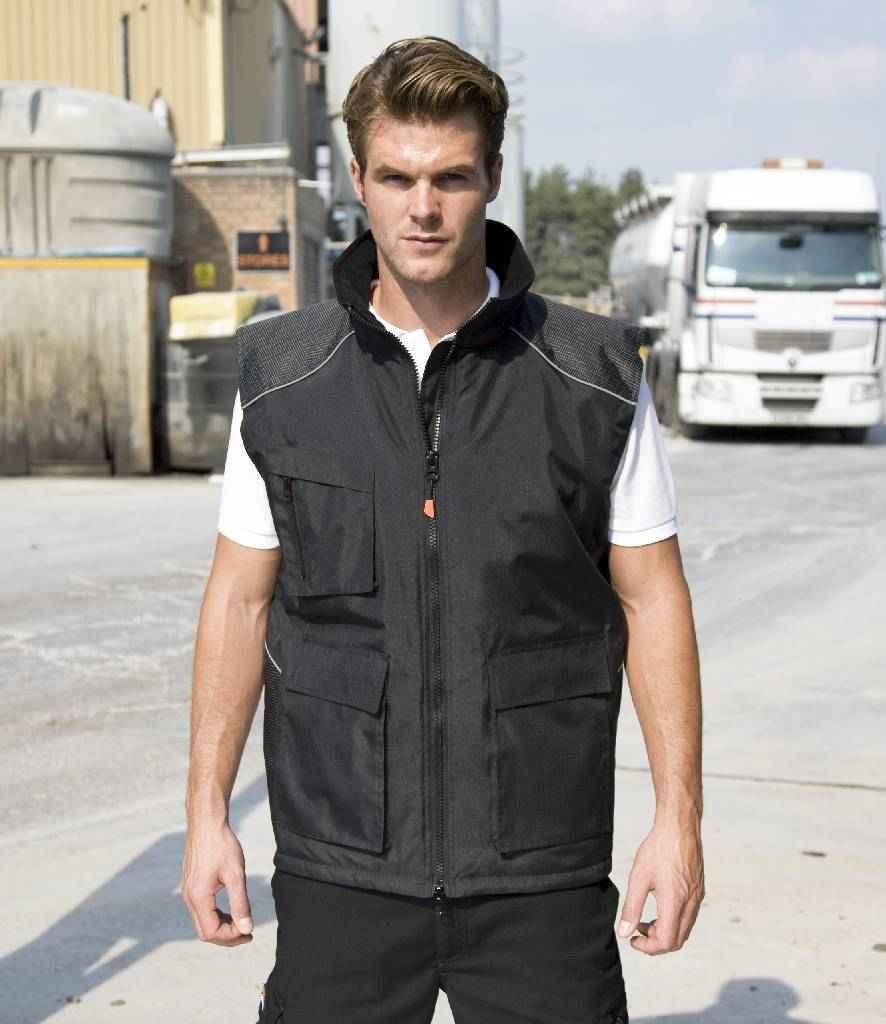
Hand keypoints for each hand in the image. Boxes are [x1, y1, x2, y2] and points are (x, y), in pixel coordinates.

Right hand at [180, 819, 253, 945]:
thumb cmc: (222, 845)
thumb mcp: (236, 875)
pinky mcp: (190, 884)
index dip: (231, 937)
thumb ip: (240, 904)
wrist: (206, 822)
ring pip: (202, 921)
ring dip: (221, 926)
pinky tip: (230, 909)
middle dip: (227, 936)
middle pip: (205, 932)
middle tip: (248, 933)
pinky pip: (201, 909)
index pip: (212, 932)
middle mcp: (188, 898)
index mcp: (198, 897)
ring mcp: (187, 891)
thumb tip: (246, 928)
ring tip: (242, 922)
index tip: (250, 931)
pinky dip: (216, 915)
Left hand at [617, 821, 704, 954]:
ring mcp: (697, 897)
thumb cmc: (658, 849)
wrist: (679, 827)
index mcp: (675, 903)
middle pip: (677, 940)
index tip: (632, 938)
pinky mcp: (699, 890)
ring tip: (646, 920)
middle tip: (637, 930)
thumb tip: (624, 932)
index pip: (666, 942)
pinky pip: (689, 916)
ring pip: (684, 929)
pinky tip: (659, 906)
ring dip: (665, 932)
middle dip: (655, 942)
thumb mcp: (638, 878)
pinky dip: (674, 921)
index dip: (648, 947)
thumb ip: (631, 907)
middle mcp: (691, 904)